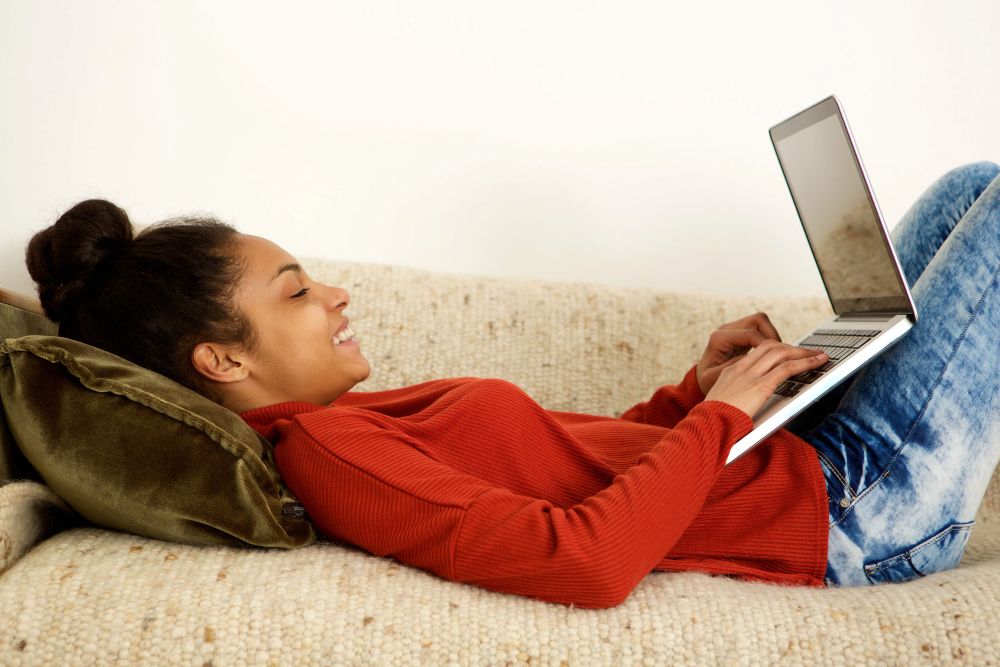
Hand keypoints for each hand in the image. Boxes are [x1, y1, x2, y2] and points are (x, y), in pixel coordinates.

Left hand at [696, 312, 783, 394]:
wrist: (701, 379)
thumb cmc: (707, 380)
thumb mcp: (716, 378)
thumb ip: (734, 368)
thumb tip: (754, 360)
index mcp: (719, 339)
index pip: (750, 334)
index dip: (767, 345)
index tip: (777, 359)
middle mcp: (727, 330)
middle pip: (758, 320)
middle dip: (773, 335)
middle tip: (783, 353)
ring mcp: (734, 330)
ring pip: (761, 322)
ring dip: (773, 336)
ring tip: (780, 354)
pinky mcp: (741, 335)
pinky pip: (760, 330)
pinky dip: (769, 340)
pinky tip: (773, 355)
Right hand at [703, 339, 827, 417]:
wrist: (706, 424)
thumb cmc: (712, 421)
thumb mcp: (721, 405)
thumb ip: (734, 400)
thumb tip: (746, 407)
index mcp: (730, 371)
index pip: (757, 352)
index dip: (776, 350)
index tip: (788, 355)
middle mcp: (741, 368)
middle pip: (770, 346)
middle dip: (792, 347)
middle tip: (808, 351)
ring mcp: (750, 375)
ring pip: (781, 353)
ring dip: (803, 352)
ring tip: (819, 355)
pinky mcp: (761, 385)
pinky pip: (787, 368)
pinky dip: (806, 363)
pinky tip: (818, 362)